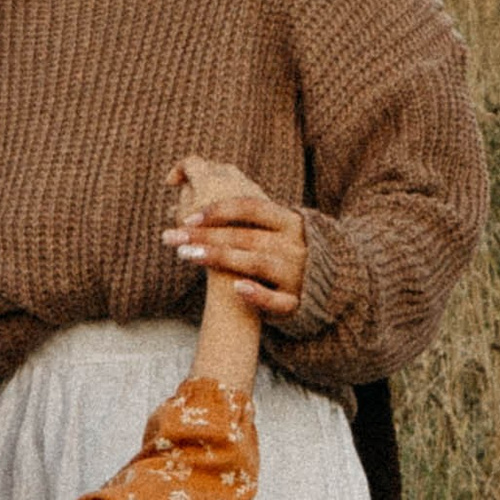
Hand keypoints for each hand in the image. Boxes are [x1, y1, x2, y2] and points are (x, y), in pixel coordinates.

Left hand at [166, 155, 306, 318]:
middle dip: (205, 235)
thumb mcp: (274, 225)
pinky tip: (236, 288)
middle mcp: (294, 244)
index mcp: (289, 220)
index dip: (218, 209)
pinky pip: (278, 300)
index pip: (251, 207)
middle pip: (244, 235)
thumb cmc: (284, 250)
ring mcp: (296, 273)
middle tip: (170, 237)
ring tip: (185, 254)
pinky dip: (258, 293)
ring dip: (220, 257)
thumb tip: (187, 196)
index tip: (186, 216)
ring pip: (256, 262)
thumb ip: (242, 211)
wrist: (329, 285)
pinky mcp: (297, 303)